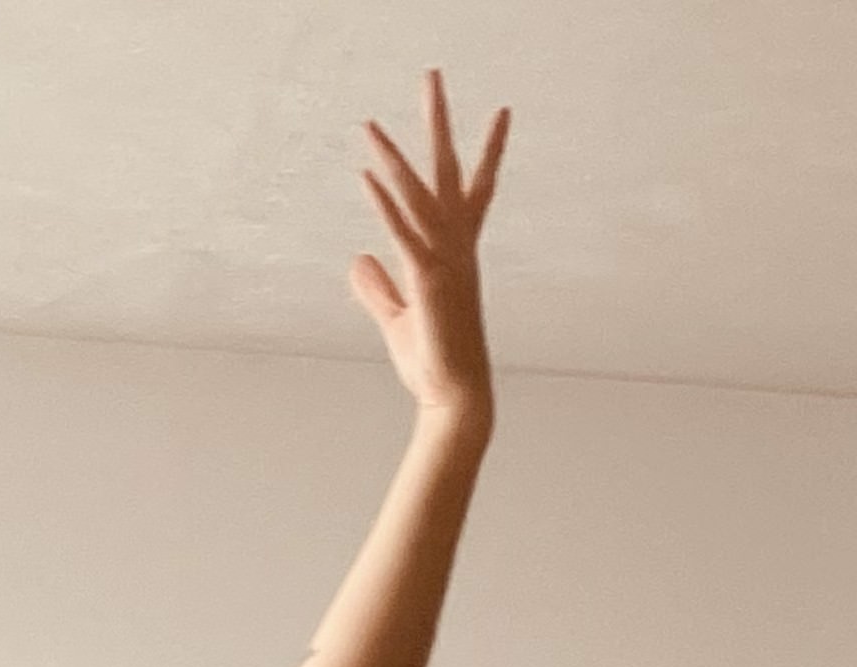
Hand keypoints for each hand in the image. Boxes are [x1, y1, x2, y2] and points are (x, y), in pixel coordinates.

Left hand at [349, 68, 509, 423]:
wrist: (455, 400)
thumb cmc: (434, 364)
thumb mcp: (397, 319)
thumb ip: (377, 287)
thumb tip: (355, 260)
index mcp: (459, 254)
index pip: (476, 190)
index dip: (488, 151)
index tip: (501, 112)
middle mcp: (458, 248)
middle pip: (448, 171)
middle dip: (439, 122)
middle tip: (432, 75)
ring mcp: (446, 261)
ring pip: (418, 196)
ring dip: (393, 158)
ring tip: (369, 125)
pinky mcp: (428, 282)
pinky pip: (404, 234)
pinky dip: (386, 205)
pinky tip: (367, 176)